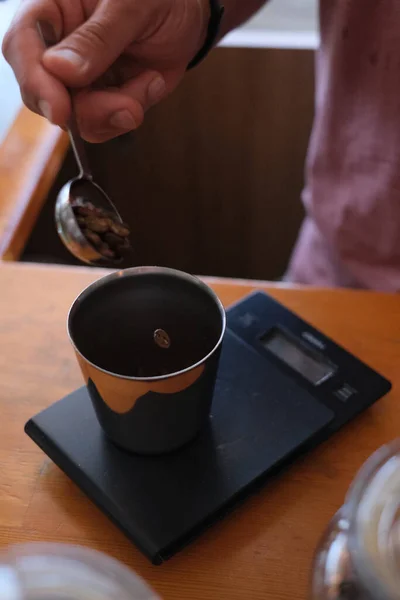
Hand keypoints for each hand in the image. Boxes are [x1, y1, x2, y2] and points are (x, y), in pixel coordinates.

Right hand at [2, 0, 208, 141]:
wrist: (189, 18)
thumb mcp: (132, 7)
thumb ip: (97, 38)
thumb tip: (59, 69)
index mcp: (52, 9)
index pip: (21, 45)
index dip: (34, 80)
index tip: (61, 110)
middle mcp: (58, 47)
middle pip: (42, 93)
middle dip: (85, 109)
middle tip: (128, 106)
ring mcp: (78, 78)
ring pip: (75, 117)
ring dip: (115, 112)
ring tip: (151, 83)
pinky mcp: (101, 100)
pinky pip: (103, 124)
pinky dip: (130, 113)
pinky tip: (151, 84)